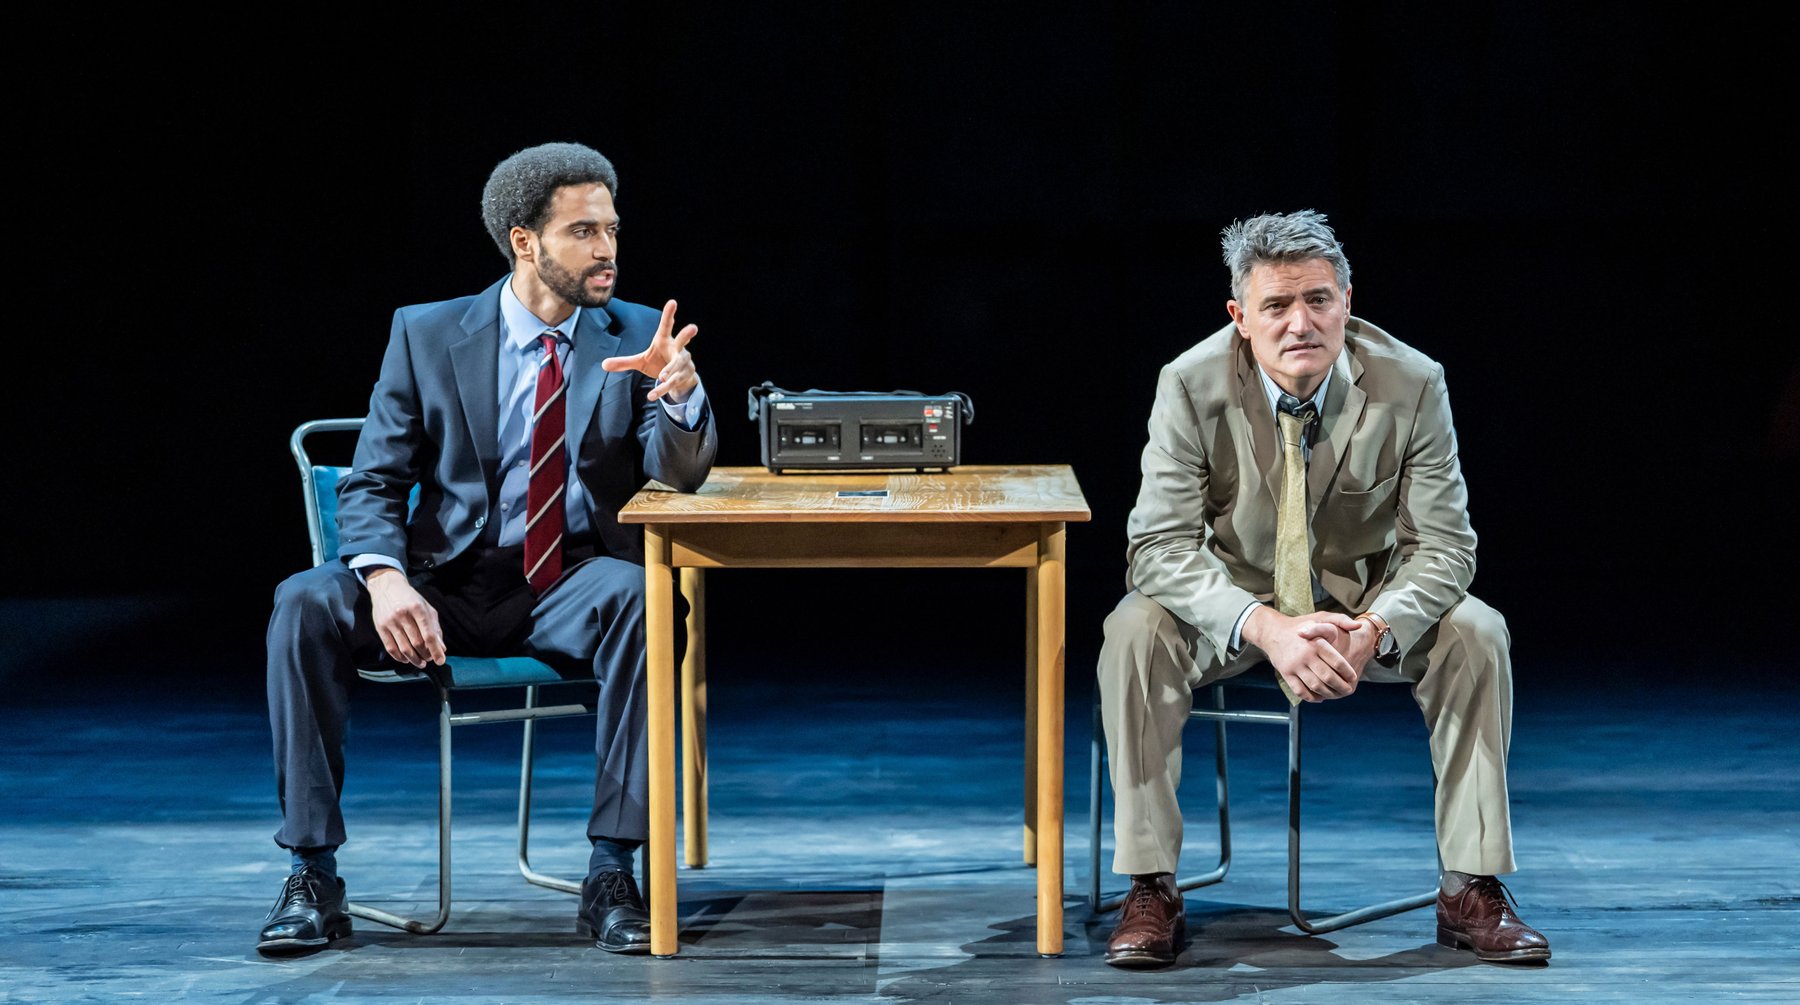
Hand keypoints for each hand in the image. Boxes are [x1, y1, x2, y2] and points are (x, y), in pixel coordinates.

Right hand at [365, 568, 445, 667]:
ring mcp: (390, 621)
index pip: (428, 635)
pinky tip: (406, 659)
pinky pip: (391, 648)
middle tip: (429, 659)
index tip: (441, 661)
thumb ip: (435, 628)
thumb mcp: (427, 608)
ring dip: (414, 659)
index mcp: (418, 608)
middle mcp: (403, 615)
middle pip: (417, 643)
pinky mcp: (380, 627)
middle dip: (425, 655)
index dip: (435, 650)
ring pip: (404, 648)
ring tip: (420, 662)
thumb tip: (442, 648)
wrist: (387, 586)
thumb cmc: (411, 599)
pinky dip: (400, 657)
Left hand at [600, 299, 698, 402]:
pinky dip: (663, 389)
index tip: (672, 302)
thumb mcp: (640, 361)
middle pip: (683, 341)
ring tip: (662, 377)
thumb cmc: (659, 362)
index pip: (666, 325)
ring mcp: (684, 362)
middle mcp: (677, 348)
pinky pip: (674, 381)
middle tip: (694, 327)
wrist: (677, 378)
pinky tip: (652, 395)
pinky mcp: (685, 375)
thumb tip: (603, 364)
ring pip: (677, 365)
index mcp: (664, 340)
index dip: (669, 314)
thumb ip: (624, 362)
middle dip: (687, 335)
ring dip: (670, 370)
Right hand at [1244, 607, 1367, 701]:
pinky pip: (1300, 690)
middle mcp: (1305, 655)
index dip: (1348, 673)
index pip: (1337, 662)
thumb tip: (1358, 625)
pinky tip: (1319, 697)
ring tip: (1336, 694)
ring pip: (1315, 686)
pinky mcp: (1285, 673)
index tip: (1353, 678)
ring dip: (1328, 694)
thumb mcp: (1321, 617)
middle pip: (1328, 677)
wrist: (1272, 631)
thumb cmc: (1300, 624)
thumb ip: (1341, 620)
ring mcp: (1294, 665)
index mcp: (1316, 642)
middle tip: (1348, 689)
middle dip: (1341, 686)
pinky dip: (1311, 697)